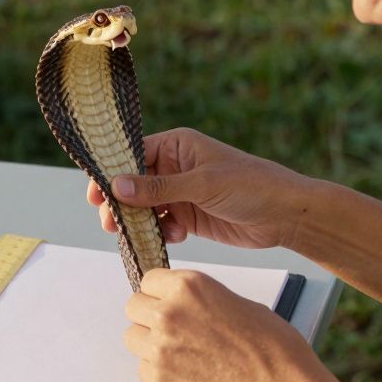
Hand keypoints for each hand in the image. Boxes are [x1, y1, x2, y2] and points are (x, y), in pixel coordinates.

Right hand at [87, 128, 316, 249]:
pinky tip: (174, 235)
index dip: (111, 172)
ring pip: (146, 207)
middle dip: (121, 202)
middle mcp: (175, 167)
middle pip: (134, 183)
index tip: (95, 194)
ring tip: (136, 233)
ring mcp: (182, 193)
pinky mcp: (190, 216)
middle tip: (111, 222)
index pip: (133, 154)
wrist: (285, 215)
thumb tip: (117, 185)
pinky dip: (161, 231)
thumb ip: (159, 187)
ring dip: (139, 220)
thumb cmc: (251, 186)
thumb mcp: (202, 184)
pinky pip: (163, 223)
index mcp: (177, 146)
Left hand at [123, 267, 326, 381]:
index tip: (167, 303)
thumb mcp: (240, 305)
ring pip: (133, 339)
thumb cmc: (273, 350)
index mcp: (190, 287)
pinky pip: (143, 371)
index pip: (149, 281)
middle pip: (133, 307)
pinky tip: (187, 377)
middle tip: (173, 331)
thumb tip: (189, 308)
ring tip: (181, 356)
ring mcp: (159, 350)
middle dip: (150, 317)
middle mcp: (169, 313)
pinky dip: (159, 373)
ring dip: (150, 345)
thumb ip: (203, 302)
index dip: (160, 293)